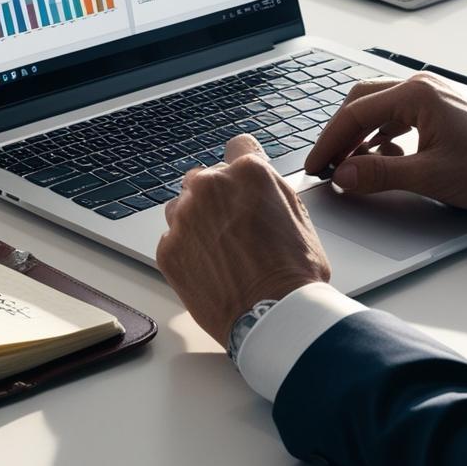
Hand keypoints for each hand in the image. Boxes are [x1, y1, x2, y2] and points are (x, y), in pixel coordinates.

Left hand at [156, 134, 330, 347]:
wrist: (273, 317)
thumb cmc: (294, 272)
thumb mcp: (298, 214)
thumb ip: (270, 188)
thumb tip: (258, 182)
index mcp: (248, 171)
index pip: (237, 147)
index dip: (243, 169)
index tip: (241, 183)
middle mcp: (211, 185)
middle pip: (206, 179)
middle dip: (217, 198)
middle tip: (235, 229)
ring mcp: (185, 216)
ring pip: (183, 207)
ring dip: (196, 222)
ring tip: (221, 252)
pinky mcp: (168, 247)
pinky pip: (172, 239)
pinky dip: (186, 251)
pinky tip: (210, 270)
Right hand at [303, 73, 466, 209]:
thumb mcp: (433, 176)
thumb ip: (381, 174)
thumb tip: (344, 175)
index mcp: (416, 94)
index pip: (355, 113)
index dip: (329, 142)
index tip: (316, 166)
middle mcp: (422, 87)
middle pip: (362, 102)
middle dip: (340, 134)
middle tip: (327, 163)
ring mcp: (433, 96)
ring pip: (380, 109)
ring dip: (361, 136)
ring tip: (350, 164)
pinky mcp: (443, 110)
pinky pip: (399, 116)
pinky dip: (382, 135)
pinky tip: (383, 158)